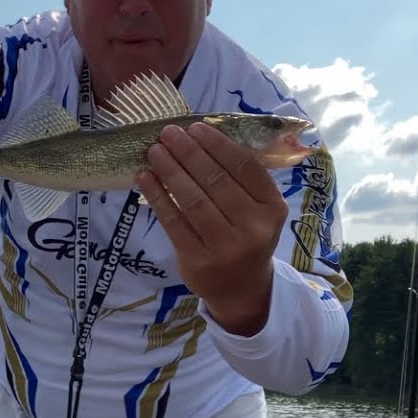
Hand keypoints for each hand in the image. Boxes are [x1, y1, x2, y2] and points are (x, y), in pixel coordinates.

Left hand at [134, 121, 287, 335]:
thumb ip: (239, 179)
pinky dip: (157, 196)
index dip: (217, 144)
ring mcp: (225, 247)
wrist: (241, 289)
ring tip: (154, 151)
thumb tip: (200, 135)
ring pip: (192, 200)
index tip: (195, 128)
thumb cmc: (246, 236)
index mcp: (272, 208)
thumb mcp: (258, 210)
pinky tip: (145, 177)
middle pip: (215, 181)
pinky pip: (173, 221)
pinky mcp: (197, 260)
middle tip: (168, 133)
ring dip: (170, 170)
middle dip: (188, 152)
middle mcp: (253, 228)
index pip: (244, 167)